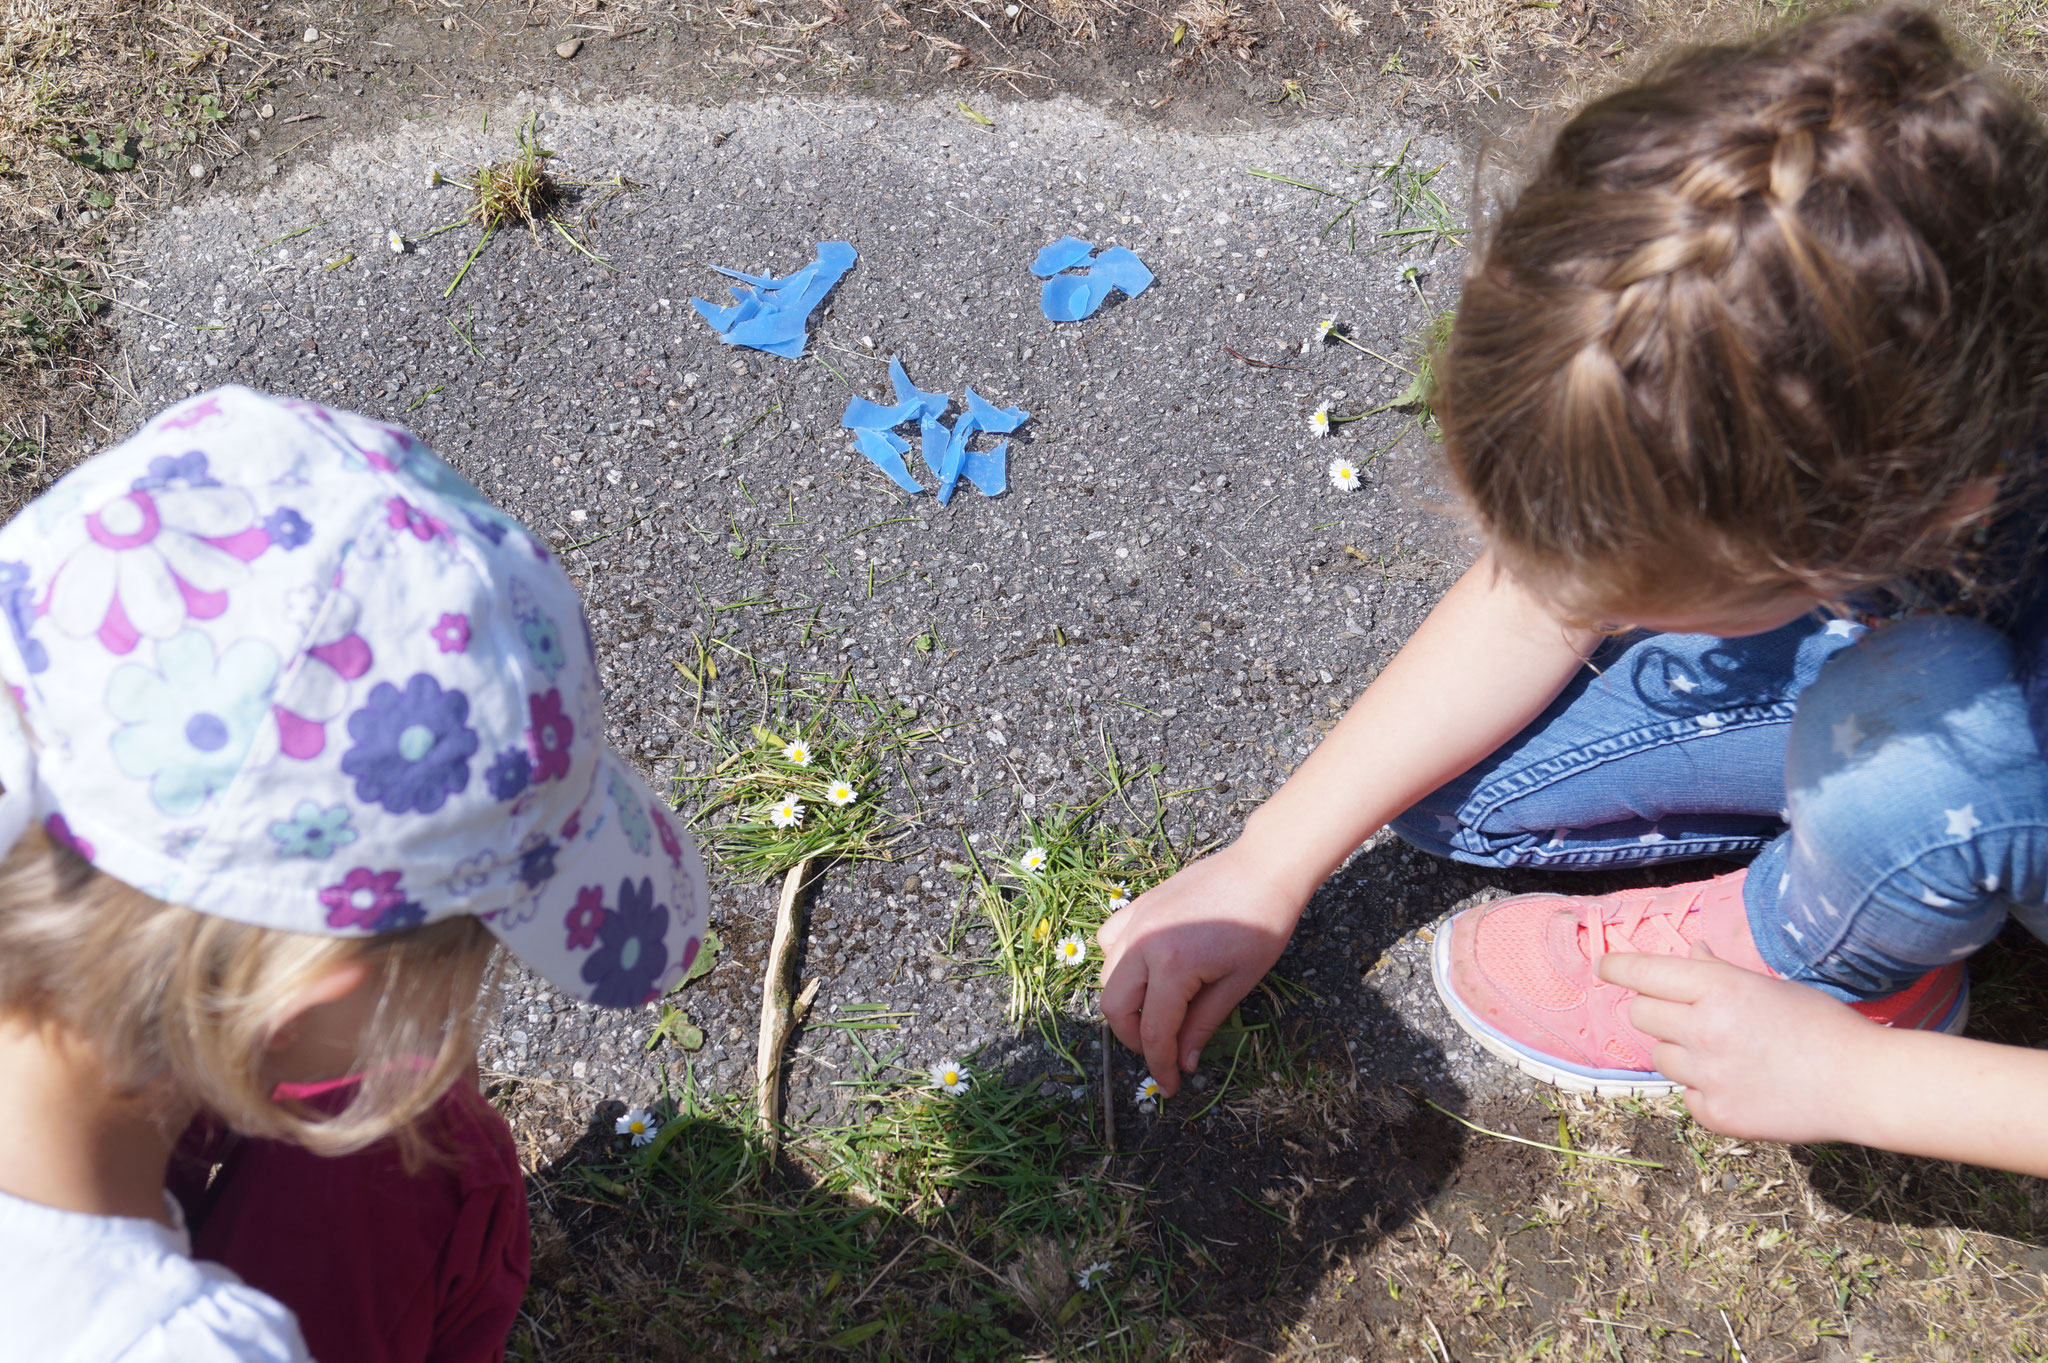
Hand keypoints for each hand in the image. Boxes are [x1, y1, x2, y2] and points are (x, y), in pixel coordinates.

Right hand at [1096, 840, 1305, 1097]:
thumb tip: (1185, 1062)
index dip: (1161, 1066)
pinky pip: (1109, 942)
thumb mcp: (1238, 982)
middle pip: (1115, 1008)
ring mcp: (1135, 921)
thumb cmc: (1262, 923)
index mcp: (1172, 966)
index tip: (1170, 1086)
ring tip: (1157, 1014)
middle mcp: (1142, 944)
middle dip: (1136, 1039)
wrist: (1263, 867)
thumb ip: (1204, 1024)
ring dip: (1126, 1004)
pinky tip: (1144, 972)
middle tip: (1164, 1052)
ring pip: (1106, 977)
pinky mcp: (1137, 906)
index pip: (1154, 1032)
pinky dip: (1118, 964)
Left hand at [1598, 943, 1879, 1144]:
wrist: (1862, 1084)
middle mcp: (1703, 1028)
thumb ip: (1719, 973)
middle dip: (1656, 1010)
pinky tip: (1741, 1084)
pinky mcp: (1715, 1114)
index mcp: (1718, 988)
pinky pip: (1686, 1095)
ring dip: (1681, 1051)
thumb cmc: (1821, 1025)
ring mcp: (1706, 1075)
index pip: (1641, 972)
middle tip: (1686, 1015)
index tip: (1605, 967)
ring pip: (1660, 1056)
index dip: (1617, 967)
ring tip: (1727, 1053)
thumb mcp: (1769, 986)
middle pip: (1640, 1013)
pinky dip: (1704, 1090)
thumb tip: (1689, 954)